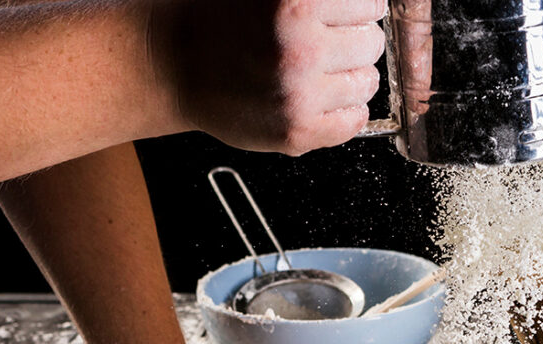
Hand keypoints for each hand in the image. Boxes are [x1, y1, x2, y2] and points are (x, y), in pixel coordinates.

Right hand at [148, 0, 385, 154]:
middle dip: (354, 40)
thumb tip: (371, 3)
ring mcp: (299, 94)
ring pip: (368, 84)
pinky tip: (319, 98)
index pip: (371, 4)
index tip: (348, 14)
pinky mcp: (297, 131)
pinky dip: (345, 110)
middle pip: (372, 44)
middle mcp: (300, 49)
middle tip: (324, 43)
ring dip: (350, 77)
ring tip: (317, 72)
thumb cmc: (216, 19)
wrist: (169, 63)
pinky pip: (354, 121)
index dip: (358, 9)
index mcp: (296, 3)